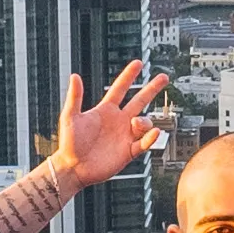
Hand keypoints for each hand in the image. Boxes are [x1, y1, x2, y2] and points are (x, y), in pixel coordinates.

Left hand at [47, 60, 171, 186]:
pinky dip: (151, 138)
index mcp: (105, 110)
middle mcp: (118, 121)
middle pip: (140, 101)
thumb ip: (75, 97)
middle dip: (152, 89)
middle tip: (164, 77)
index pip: (120, 88)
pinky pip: (144, 143)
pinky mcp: (128, 152)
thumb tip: (75, 76)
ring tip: (135, 124)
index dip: (129, 75)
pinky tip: (153, 133)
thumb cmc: (69, 144)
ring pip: (145, 123)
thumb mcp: (70, 117)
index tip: (138, 63)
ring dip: (145, 121)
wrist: (73, 168)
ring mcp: (125, 136)